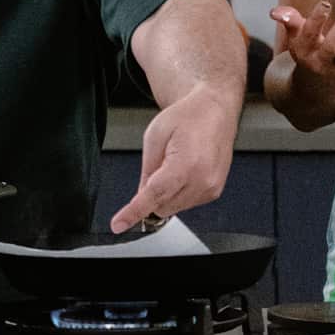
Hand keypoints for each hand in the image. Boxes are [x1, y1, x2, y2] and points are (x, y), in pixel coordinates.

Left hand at [109, 84, 235, 233]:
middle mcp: (202, 180)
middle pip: (162, 206)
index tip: (119, 224)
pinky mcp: (214, 191)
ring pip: (173, 208)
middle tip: (160, 164)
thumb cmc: (188, 116)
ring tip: (176, 162)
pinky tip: (185, 170)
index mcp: (186, 164)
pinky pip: (186, 203)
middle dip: (152, 192)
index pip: (153, 196)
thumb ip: (147, 170)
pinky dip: (178, 192)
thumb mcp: (155, 136)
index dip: (133, 212)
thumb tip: (141, 196)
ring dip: (166, 193)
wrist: (215, 111)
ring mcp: (211, 187)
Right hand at [270, 0, 334, 109]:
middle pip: (332, 46)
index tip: (325, 3)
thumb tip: (275, 12)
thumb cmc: (307, 54)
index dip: (316, 19)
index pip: (308, 35)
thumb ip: (289, 20)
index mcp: (303, 53)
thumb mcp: (295, 38)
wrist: (316, 92)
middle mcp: (320, 64)